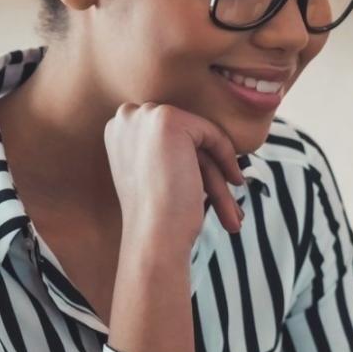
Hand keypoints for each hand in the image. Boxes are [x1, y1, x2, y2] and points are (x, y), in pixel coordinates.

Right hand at [103, 101, 244, 246]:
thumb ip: (168, 151)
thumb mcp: (154, 174)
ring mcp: (144, 116)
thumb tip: (199, 143)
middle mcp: (125, 118)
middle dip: (208, 171)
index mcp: (117, 131)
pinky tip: (235, 182)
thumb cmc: (157, 217)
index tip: (207, 187)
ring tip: (235, 214)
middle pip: (183, 140)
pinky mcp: (167, 120)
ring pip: (199, 142)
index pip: (167, 139)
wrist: (153, 235)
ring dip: (219, 178)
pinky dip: (226, 158)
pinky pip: (211, 134)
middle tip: (229, 206)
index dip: (191, 162)